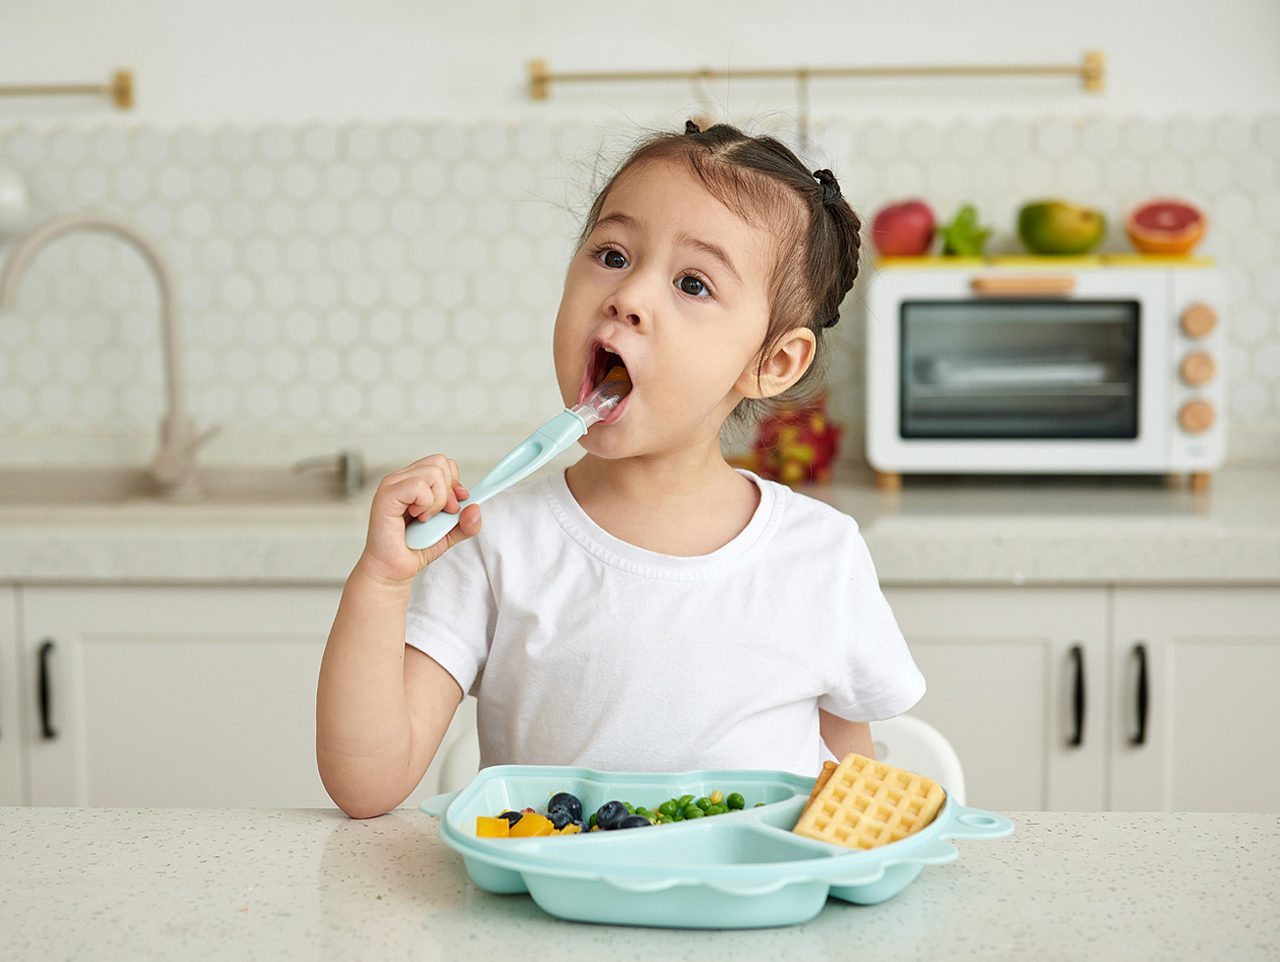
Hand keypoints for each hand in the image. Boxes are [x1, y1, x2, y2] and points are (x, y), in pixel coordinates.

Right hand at [357, 455, 481, 585]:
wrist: (394, 570)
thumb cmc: (414, 549)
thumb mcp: (450, 534)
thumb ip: (467, 522)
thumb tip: (476, 506)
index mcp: (415, 481)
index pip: (444, 463)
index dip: (455, 484)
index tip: (453, 507)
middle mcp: (402, 478)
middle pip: (441, 462)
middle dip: (449, 492)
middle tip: (439, 514)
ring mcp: (393, 484)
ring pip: (433, 472)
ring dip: (438, 501)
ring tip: (425, 519)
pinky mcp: (387, 495)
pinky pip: (418, 485)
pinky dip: (425, 504)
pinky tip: (417, 517)